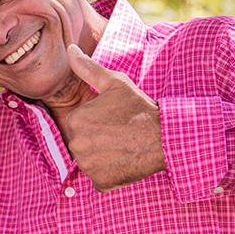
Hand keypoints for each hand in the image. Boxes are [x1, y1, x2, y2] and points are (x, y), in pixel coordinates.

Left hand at [58, 44, 164, 191]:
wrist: (164, 137)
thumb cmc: (139, 108)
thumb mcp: (115, 83)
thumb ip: (88, 69)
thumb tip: (70, 50)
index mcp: (75, 120)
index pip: (78, 123)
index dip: (96, 120)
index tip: (113, 119)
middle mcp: (76, 145)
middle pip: (82, 142)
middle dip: (96, 139)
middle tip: (119, 132)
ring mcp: (88, 166)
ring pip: (89, 160)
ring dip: (101, 156)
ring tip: (122, 146)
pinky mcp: (100, 183)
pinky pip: (99, 178)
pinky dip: (109, 172)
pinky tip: (124, 160)